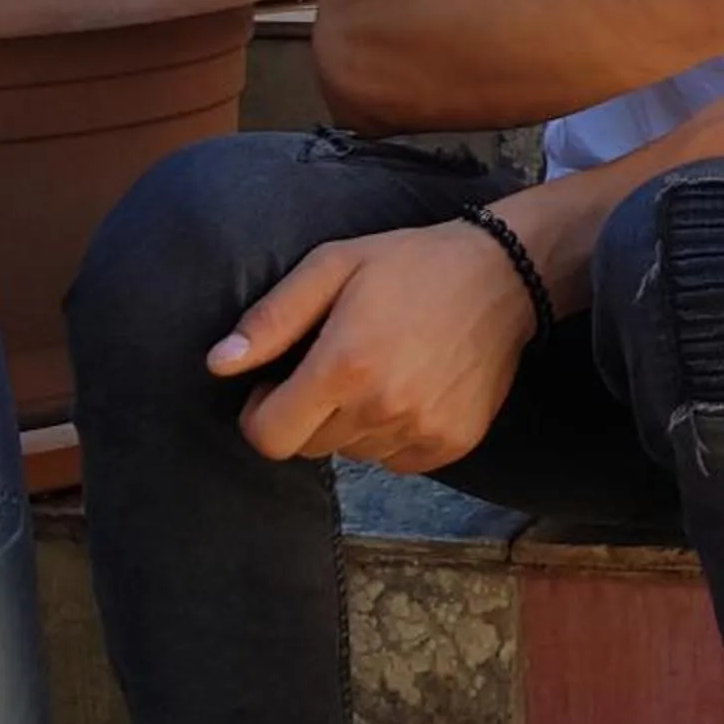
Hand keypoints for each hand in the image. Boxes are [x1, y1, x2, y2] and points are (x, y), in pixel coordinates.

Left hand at [209, 220, 536, 472]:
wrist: (504, 275)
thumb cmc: (410, 264)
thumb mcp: (332, 266)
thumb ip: (272, 319)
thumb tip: (219, 364)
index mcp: (344, 366)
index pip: (269, 437)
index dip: (261, 412)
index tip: (278, 383)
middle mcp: (381, 408)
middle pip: (309, 446)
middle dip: (308, 412)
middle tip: (335, 365)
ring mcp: (420, 430)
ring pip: (353, 452)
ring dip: (353, 422)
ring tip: (380, 369)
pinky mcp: (451, 443)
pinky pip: (396, 459)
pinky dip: (392, 433)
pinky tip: (411, 387)